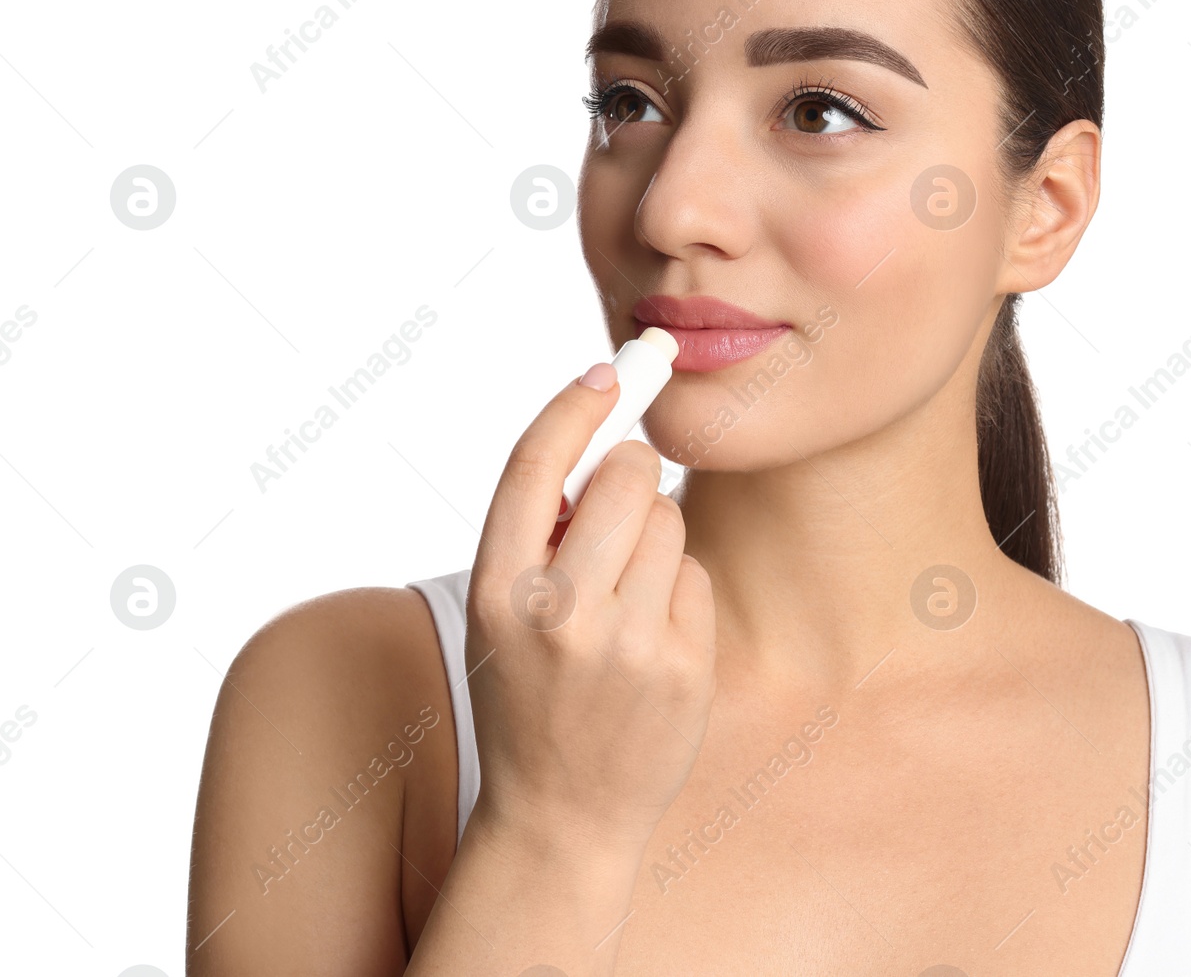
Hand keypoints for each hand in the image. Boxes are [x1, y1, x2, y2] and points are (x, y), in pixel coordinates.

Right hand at [463, 363, 716, 859]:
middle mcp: (556, 613)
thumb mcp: (500, 617)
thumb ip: (537, 536)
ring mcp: (625, 643)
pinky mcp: (681, 667)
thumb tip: (602, 443)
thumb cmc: (529, 698)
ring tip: (624, 602)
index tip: (609, 371)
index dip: (574, 407)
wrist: (560, 818)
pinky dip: (677, 594)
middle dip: (630, 477)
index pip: (535, 465)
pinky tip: (651, 644)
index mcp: (496, 590)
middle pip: (627, 476)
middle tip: (619, 509)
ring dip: (653, 540)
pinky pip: (694, 575)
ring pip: (669, 520)